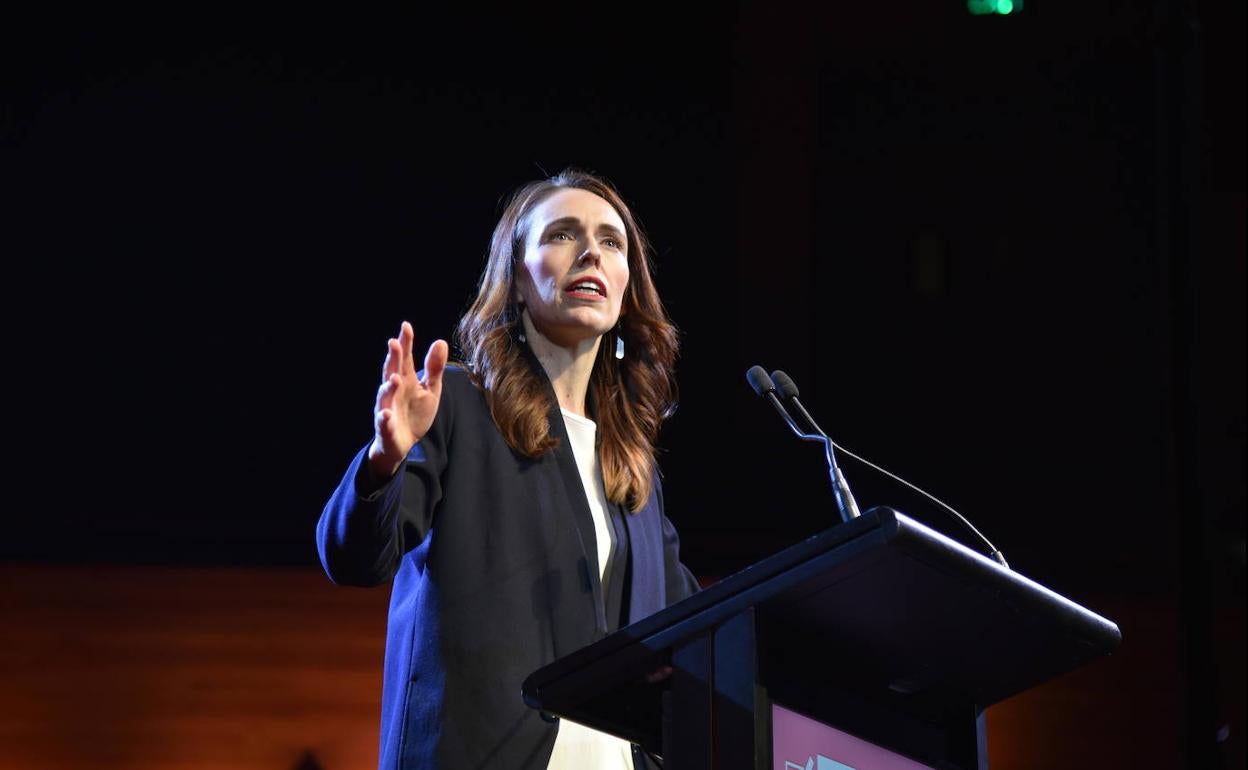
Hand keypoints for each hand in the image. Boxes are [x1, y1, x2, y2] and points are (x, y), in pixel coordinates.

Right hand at [367, 321, 447, 481]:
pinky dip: (384, 418)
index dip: (405, 343)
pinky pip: (383, 422)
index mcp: (406, 380)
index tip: (406, 326)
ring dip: (388, 387)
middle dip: (392, 358)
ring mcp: (387, 408)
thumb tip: (441, 341)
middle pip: (391, 371)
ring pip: (385, 396)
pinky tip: (386, 414)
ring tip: (395, 378)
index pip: (404, 358)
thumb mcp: (430, 390)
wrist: (402, 442)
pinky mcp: (386, 427)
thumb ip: (434, 369)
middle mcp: (393, 391)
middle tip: (394, 343)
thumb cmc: (414, 413)